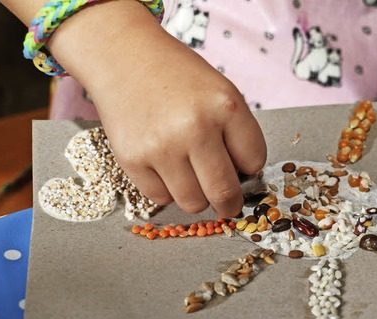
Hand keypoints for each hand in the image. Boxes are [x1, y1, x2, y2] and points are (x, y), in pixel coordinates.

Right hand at [47, 2, 265, 216]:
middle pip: (225, 193)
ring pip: (193, 203)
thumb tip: (243, 181)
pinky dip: (166, 190)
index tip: (241, 167)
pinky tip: (164, 166)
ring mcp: (162, 147)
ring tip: (191, 176)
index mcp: (225, 107)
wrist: (122, 56)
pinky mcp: (132, 160)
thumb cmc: (177, 76)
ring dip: (197, 197)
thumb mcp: (220, 91)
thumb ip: (236, 133)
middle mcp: (195, 128)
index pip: (254, 162)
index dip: (249, 167)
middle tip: (228, 203)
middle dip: (230, 203)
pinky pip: (161, 198)